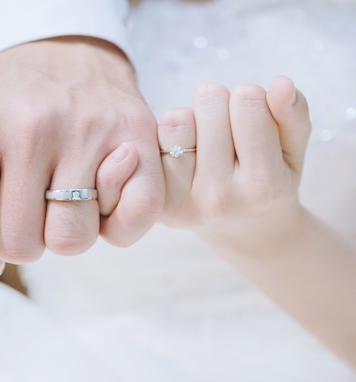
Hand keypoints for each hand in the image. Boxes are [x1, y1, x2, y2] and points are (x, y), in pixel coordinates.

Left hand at [0, 36, 163, 295]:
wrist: (58, 54)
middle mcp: (31, 125)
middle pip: (23, 247)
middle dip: (22, 242)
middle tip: (26, 206)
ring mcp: (89, 129)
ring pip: (73, 241)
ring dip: (65, 234)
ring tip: (61, 196)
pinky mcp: (137, 135)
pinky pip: (131, 222)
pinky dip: (116, 225)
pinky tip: (99, 195)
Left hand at [156, 76, 310, 251]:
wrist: (243, 232)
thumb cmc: (271, 181)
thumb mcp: (292, 151)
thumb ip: (293, 116)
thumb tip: (282, 83)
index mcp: (261, 186)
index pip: (248, 99)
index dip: (252, 99)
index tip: (255, 122)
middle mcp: (218, 198)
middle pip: (209, 100)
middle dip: (221, 105)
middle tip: (229, 133)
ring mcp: (183, 202)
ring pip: (176, 117)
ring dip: (192, 120)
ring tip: (206, 143)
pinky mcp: (158, 201)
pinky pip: (153, 139)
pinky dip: (170, 137)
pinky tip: (185, 154)